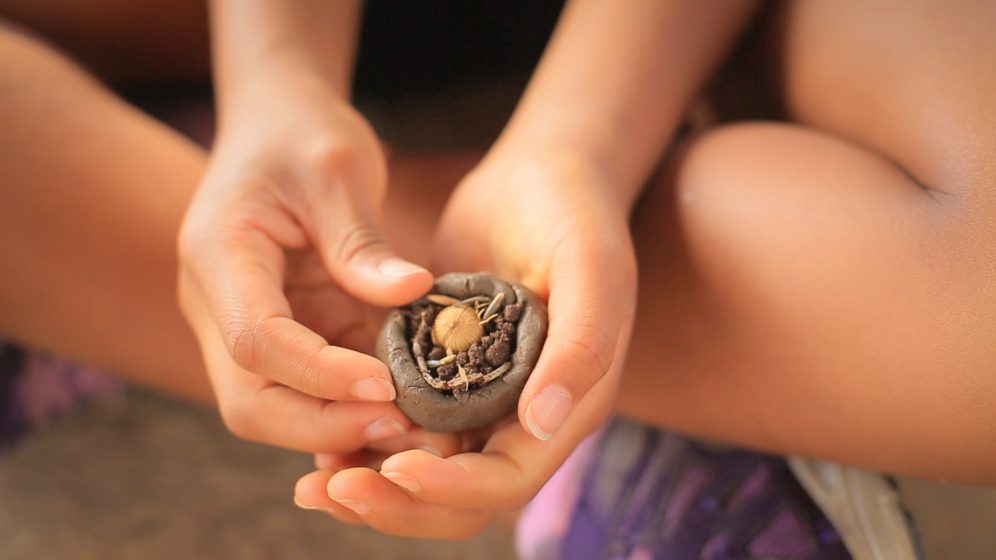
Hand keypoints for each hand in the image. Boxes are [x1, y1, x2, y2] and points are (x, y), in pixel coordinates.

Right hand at [178, 82, 433, 452]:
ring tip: (415, 428)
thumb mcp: (339, 170)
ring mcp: (246, 326)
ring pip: (275, 408)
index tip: (386, 385)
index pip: (256, 340)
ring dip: (340, 428)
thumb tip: (414, 294)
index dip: (319, 374)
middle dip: (324, 424)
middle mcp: (218, 304)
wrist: (276, 126)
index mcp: (220, 256)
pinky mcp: (284, 334)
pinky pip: (309, 391)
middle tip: (403, 426)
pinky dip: (351, 409)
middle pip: (250, 401)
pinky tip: (406, 414)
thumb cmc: (302, 134)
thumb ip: (364, 240)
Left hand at [293, 149, 637, 536]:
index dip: (453, 488)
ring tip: (312, 484)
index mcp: (569, 406)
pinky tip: (319, 444)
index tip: (394, 471)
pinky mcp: (446, 377)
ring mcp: (483, 400)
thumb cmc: (574, 214)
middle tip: (330, 490)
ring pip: (427, 470)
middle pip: (462, 495)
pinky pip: (404, 428)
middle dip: (399, 503)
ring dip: (374, 485)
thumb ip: (581, 343)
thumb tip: (541, 424)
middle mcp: (525, 418)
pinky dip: (365, 441)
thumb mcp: (590, 265)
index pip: (509, 478)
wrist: (541, 176)